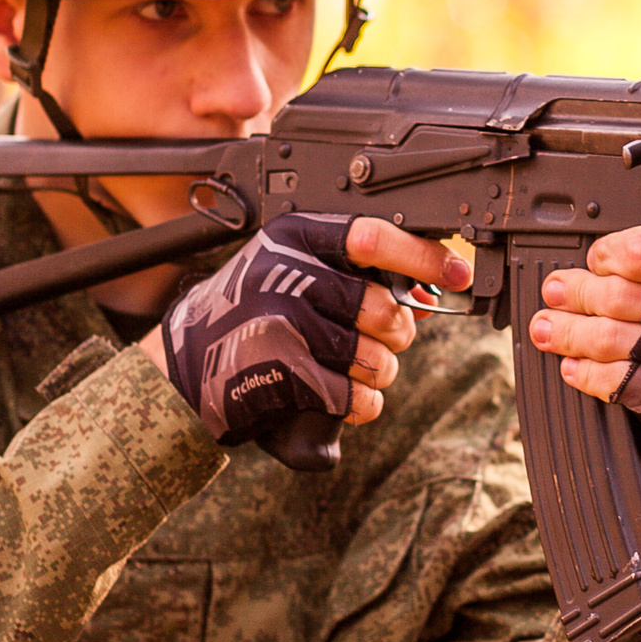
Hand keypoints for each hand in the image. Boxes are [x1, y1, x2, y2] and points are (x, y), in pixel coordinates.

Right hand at [152, 215, 469, 441]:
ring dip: (379, 373)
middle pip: (381, 307)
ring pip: (374, 355)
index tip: (456, 273)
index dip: (423, 256)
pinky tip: (346, 400)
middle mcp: (287, 274)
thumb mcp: (291, 273)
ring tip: (358, 372)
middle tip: (387, 339)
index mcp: (295, 238)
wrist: (183, 369)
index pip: (373, 236)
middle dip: (398, 332)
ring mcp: (282, 322)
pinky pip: (353, 395)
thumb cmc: (250, 318)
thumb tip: (425, 286)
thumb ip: (350, 272)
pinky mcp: (281, 372)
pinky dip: (361, 405)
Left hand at [528, 226, 640, 460]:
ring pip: (612, 338)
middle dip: (577, 294)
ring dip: (569, 333)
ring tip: (547, 330)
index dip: (609, 256)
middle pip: (622, 296)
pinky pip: (619, 382)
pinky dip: (586, 373)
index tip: (594, 262)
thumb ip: (636, 269)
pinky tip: (572, 366)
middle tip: (554, 293)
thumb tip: (566, 278)